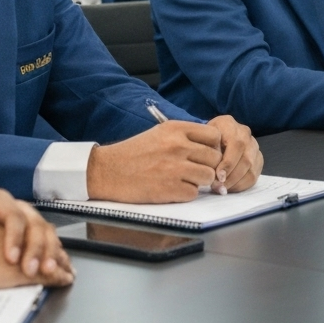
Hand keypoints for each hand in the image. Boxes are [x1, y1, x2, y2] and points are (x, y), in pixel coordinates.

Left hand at [0, 219, 73, 290]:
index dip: (15, 237)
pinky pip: (47, 240)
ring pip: (46, 231)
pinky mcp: (28, 232)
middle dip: (37, 248)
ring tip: (50, 272)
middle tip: (32, 271)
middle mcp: (15, 206)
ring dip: (50, 252)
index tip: (11, 259)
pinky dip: (55, 254)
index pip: (13, 216)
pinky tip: (61, 268)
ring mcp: (24, 218)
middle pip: (35, 223)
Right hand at [86, 121, 221, 202]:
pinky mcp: (171, 189)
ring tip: (183, 179)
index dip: (213, 146)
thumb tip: (212, 147)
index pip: (214, 135)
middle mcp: (178, 146)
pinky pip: (194, 193)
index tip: (204, 153)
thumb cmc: (134, 153)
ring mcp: (175, 168)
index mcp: (175, 129)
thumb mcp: (159, 134)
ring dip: (199, 181)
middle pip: (215, 157)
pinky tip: (172, 188)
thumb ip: (185, 137)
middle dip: (208, 166)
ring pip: (209, 176)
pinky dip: (186, 193)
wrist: (108, 171)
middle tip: (195, 170)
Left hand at [206, 115, 263, 192]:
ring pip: (251, 169)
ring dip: (236, 183)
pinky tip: (229, 187)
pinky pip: (253, 176)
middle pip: (246, 159)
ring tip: (222, 189)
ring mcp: (254, 146)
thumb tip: (215, 173)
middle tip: (218, 186)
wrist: (212, 135)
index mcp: (230, 125)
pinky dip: (241, 185)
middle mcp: (245, 134)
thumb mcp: (202, 139)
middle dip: (231, 177)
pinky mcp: (257, 159)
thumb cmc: (204, 138)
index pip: (236, 145)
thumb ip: (209, 151)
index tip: (218, 176)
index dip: (228, 163)